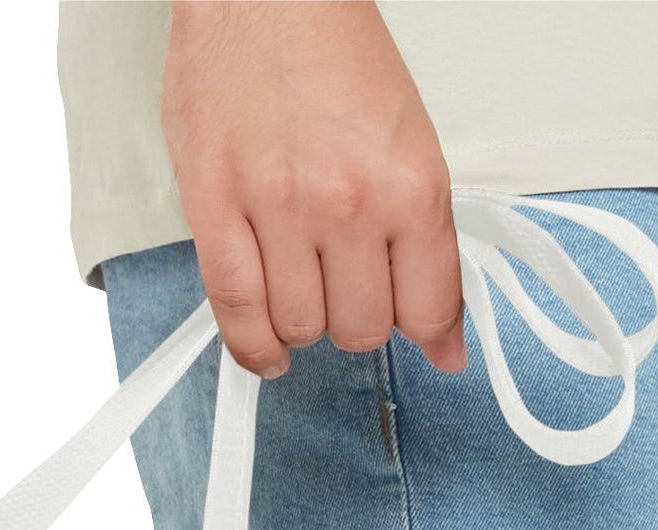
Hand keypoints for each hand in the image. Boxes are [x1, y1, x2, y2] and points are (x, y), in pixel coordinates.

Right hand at [160, 0, 463, 378]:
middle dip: (358, 318)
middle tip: (349, 287)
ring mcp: (278, 211)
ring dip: (305, 323)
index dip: (428, 333)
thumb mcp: (409, 140)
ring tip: (303, 290)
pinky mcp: (215, 210)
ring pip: (302, 327)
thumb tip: (442, 337)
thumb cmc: (332, 52)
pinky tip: (269, 348)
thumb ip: (425, 242)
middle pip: (362, 328)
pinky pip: (236, 312)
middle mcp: (348, 204)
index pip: (429, 307)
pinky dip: (255, 346)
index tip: (425, 338)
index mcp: (410, 183)